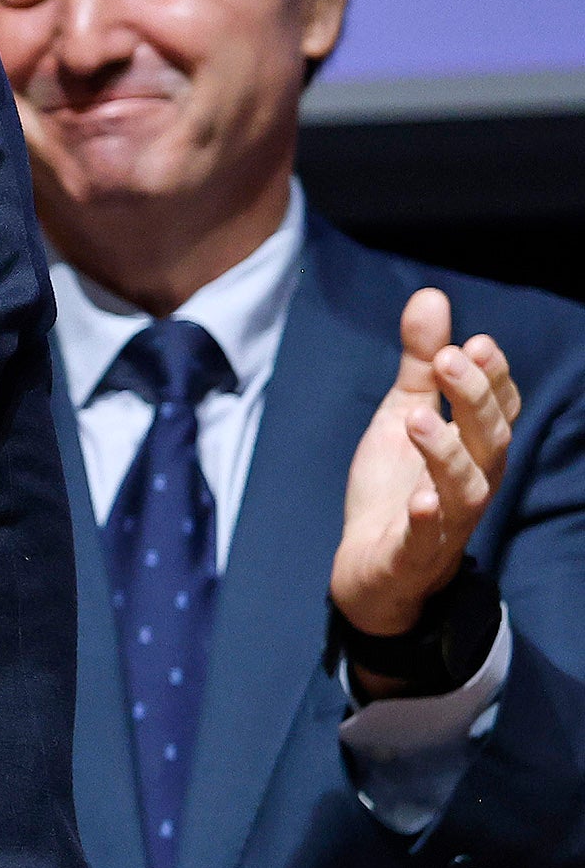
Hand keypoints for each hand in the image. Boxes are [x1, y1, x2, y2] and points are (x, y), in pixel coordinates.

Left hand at [331, 287, 519, 662]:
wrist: (370, 571)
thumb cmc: (397, 488)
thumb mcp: (403, 415)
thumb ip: (419, 364)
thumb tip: (432, 296)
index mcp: (472, 449)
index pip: (497, 409)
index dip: (493, 378)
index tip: (475, 342)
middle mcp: (471, 483)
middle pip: (491, 441)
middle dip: (475, 400)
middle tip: (450, 359)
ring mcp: (446, 523)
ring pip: (467, 489)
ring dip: (447, 453)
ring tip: (419, 419)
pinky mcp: (413, 555)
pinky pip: (428, 540)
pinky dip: (428, 520)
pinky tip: (421, 500)